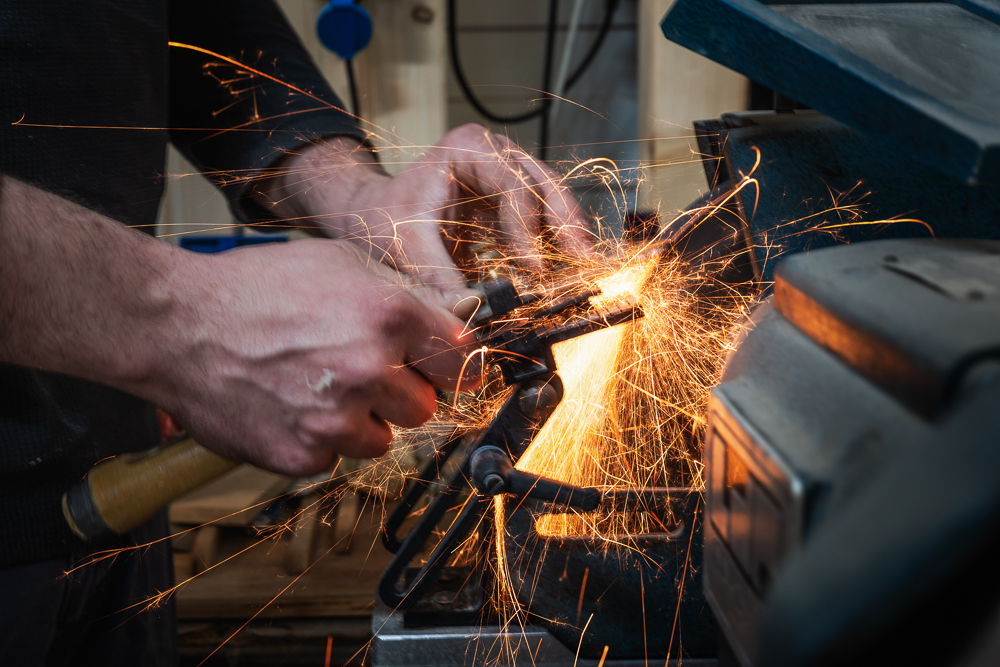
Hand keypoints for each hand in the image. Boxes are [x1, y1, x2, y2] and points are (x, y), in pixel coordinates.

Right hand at [150, 239, 478, 475]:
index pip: (463, 361)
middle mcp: (368, 369)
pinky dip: (319, 439)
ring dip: (361, 420)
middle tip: (357, 369)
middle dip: (400, 392)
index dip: (452, 366)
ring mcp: (335, 419)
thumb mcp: (342, 263)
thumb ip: (407, 296)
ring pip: (383, 438)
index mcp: (388, 316)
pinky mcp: (302, 455)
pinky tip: (289, 404)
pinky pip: (335, 457)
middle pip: (425, 406)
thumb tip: (456, 319)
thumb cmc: (254, 288)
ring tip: (316, 384)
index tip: (444, 370)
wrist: (177, 326)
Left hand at [256, 124, 594, 301]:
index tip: (534, 268)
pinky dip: (554, 249)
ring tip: (584, 272)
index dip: (528, 226)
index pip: (513, 183)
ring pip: (553, 202)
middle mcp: (495, 155)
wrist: (371, 219)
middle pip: (545, 185)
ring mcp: (508, 177)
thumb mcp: (406, 248)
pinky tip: (565, 277)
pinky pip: (543, 224)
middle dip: (567, 225)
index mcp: (468, 148)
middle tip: (583, 262)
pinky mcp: (512, 206)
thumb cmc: (382, 221)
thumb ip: (439, 279)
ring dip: (568, 238)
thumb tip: (471, 315)